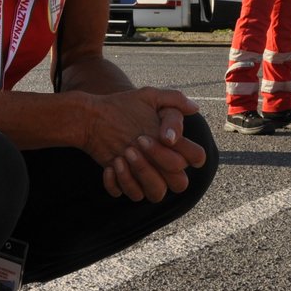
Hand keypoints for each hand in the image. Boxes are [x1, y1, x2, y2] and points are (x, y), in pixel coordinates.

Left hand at [86, 88, 205, 201]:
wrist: (94, 117)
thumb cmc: (124, 106)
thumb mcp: (148, 96)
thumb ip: (174, 99)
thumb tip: (194, 108)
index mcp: (174, 146)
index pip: (196, 158)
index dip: (185, 150)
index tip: (163, 135)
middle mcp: (163, 165)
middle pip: (180, 182)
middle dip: (160, 161)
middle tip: (137, 140)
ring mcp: (145, 177)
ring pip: (156, 194)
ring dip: (141, 174)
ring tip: (123, 155)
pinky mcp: (126, 184)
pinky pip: (129, 194)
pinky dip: (118, 182)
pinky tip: (110, 165)